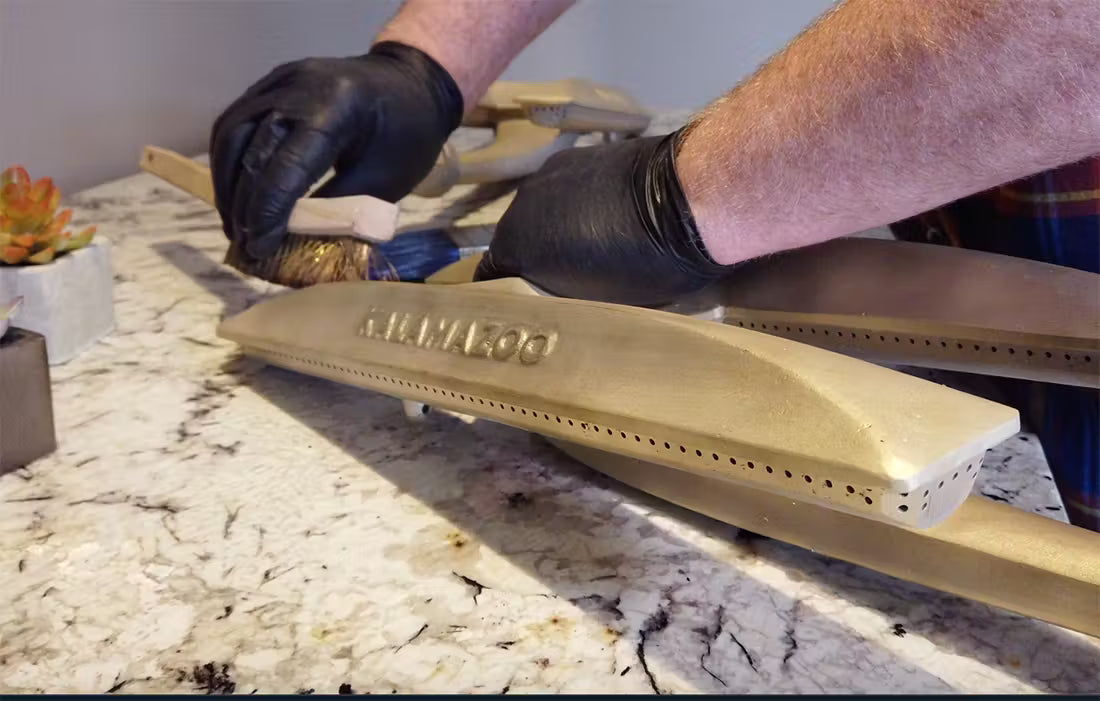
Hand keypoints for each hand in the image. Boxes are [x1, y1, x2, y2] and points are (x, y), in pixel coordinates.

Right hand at [209, 41, 462, 258]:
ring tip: (235, 226)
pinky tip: (234, 194)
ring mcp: (280, 80)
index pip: (287, 165)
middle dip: (244, 205)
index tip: (258, 248)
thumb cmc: (408, 136)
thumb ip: (337, 209)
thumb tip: (290, 242)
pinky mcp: (269, 83)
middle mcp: (298, 87)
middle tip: (244, 246)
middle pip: (252, 150)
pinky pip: (235, 123)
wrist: (412, 82)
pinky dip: (229, 161)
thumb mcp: (383, 181)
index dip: (268, 211)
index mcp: (336, 108)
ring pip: (232, 134)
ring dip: (227, 185)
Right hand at [473, 131, 736, 306]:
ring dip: (559, 228)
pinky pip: (568, 189)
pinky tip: (614, 216)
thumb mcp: (598, 303)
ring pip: (542, 211)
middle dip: (537, 258)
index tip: (526, 307)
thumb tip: (551, 298)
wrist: (691, 198)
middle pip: (517, 239)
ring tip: (596, 246)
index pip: (491, 277)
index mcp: (516, 247)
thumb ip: (561, 298)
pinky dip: (582, 204)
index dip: (508, 293)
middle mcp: (521, 205)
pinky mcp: (582, 154)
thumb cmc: (646, 266)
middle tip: (568, 280)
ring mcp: (550, 173)